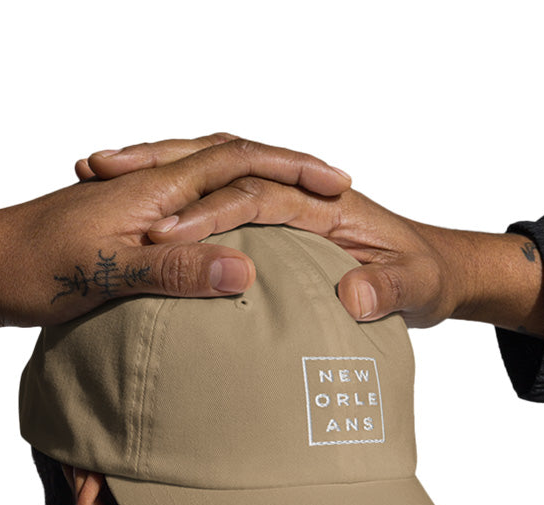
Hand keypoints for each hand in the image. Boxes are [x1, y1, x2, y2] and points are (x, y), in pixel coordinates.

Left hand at [0, 136, 350, 326]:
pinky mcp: (113, 226)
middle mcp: (144, 186)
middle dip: (281, 165)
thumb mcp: (105, 276)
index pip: (238, 161)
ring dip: (248, 180)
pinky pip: (180, 207)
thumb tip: (245, 270)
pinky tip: (212, 236)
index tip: (337, 184)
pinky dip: (212, 210)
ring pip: (202, 178)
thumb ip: (175, 272)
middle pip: (226, 156)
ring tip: (284, 198)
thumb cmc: (27, 270)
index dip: (292, 168)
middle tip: (326, 183)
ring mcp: (128, 203)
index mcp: (152, 191)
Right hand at [82, 135, 543, 334]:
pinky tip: (133, 222)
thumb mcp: (418, 287)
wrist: (445, 272)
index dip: (208, 213)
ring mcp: (284, 212)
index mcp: (328, 205)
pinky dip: (174, 207)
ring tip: (98, 174)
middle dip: (160, 171)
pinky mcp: (277, 230)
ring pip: (209, 181)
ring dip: (156, 176)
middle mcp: (300, 199)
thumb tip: (354, 294)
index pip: (255, 195)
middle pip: (219, 170)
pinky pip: (217, 208)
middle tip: (99, 172)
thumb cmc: (430, 276)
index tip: (162, 235)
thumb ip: (388, 290)